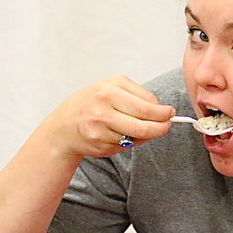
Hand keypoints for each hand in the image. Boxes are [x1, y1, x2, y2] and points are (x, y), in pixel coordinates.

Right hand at [42, 75, 174, 157]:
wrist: (63, 126)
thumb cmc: (89, 103)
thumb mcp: (109, 86)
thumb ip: (136, 93)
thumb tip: (159, 108)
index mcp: (107, 91)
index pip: (145, 106)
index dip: (162, 111)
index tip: (169, 112)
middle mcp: (102, 111)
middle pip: (144, 125)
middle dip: (161, 126)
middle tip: (167, 124)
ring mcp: (100, 131)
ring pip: (137, 137)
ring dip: (148, 134)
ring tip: (149, 128)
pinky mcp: (101, 146)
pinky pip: (127, 145)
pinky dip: (133, 141)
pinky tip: (128, 134)